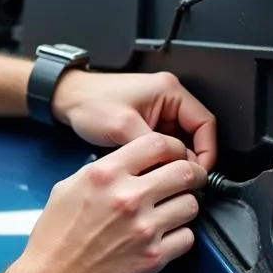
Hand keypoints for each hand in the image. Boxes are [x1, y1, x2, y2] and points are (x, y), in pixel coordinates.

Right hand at [19, 132, 206, 272]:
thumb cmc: (56, 237)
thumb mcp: (67, 188)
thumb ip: (102, 170)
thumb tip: (130, 162)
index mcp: (105, 175)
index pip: (158, 144)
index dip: (173, 148)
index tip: (174, 157)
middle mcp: (128, 198)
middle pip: (185, 172)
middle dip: (190, 175)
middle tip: (186, 181)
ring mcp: (144, 228)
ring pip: (191, 204)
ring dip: (183, 206)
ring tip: (170, 211)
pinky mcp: (154, 256)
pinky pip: (187, 237)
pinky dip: (179, 236)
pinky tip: (163, 236)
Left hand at [50, 69, 216, 169]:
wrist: (66, 99)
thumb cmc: (89, 103)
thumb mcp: (123, 127)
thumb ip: (152, 148)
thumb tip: (173, 168)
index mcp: (170, 91)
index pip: (205, 123)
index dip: (207, 151)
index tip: (199, 172)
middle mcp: (168, 98)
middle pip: (195, 135)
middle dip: (188, 158)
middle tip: (181, 180)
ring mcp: (158, 111)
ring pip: (179, 142)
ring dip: (172, 160)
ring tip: (164, 177)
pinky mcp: (146, 122)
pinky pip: (163, 144)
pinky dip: (160, 158)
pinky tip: (151, 170)